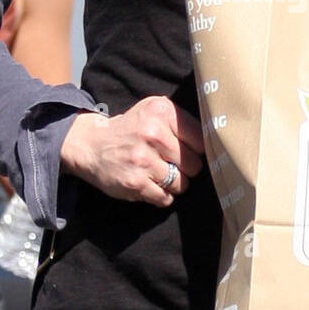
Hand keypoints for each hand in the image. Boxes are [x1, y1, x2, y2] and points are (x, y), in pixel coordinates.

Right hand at [59, 96, 204, 207]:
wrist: (91, 145)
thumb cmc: (131, 129)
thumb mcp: (153, 111)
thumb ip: (182, 121)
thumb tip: (217, 141)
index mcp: (162, 111)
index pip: (201, 140)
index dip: (196, 150)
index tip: (187, 151)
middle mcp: (152, 133)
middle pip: (194, 165)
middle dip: (186, 169)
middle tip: (170, 164)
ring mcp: (143, 159)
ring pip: (181, 184)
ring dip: (174, 184)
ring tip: (159, 174)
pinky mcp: (135, 182)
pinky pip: (165, 198)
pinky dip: (161, 196)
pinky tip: (150, 184)